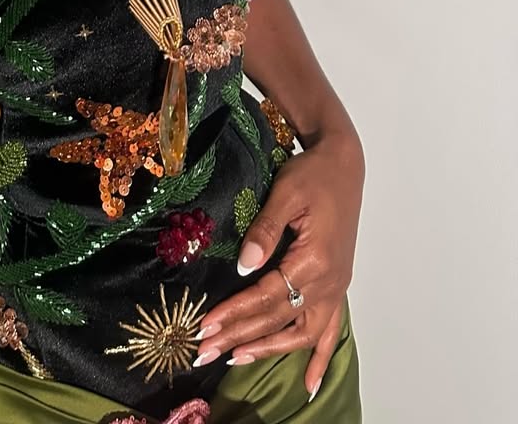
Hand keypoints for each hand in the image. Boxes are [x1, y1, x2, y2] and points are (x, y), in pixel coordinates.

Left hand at [191, 127, 363, 399]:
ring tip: (236, 360)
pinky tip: (310, 384)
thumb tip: (243, 267)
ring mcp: (335, 287)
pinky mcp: (337, 285)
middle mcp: (328, 282)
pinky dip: (322, 359)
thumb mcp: (285, 193)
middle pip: (279, 319)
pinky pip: (331, 330)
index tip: (206, 326)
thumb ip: (264, 230)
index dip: (235, 313)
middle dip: (240, 336)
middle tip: (205, 351)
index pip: (267, 296)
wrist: (343, 165)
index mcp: (314, 261)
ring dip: (270, 349)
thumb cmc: (312, 174)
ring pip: (303, 333)